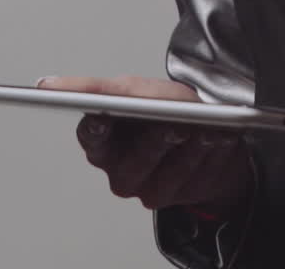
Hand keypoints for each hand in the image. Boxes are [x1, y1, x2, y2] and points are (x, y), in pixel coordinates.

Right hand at [38, 75, 251, 213]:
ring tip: (207, 130)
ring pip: (168, 175)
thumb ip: (115, 92)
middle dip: (155, 142)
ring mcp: (149, 190)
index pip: (91, 138)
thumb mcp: (142, 90)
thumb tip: (63, 87)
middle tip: (173, 126)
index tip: (101, 118)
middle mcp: (121, 172)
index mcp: (105, 142)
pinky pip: (196, 179)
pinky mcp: (180, 198)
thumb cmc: (164, 107)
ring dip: (190, 149)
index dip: (94, 130)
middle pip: (133, 162)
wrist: (205, 128)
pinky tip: (220, 139)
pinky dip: (210, 155)